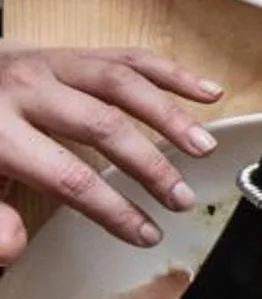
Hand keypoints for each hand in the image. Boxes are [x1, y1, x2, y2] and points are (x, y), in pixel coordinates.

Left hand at [0, 45, 221, 260]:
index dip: (112, 209)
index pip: (67, 175)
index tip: (145, 232)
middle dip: (149, 166)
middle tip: (181, 198)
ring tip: (202, 147)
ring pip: (122, 82)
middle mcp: (30, 89)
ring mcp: (54, 64)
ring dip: (169, 115)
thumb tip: (14, 246)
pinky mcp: (73, 52)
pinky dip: (170, 73)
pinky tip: (205, 92)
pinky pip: (127, 56)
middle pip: (102, 125)